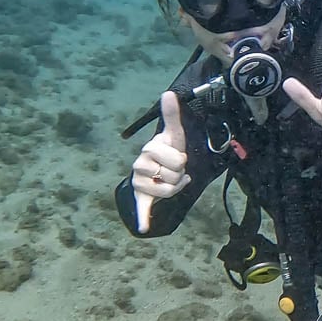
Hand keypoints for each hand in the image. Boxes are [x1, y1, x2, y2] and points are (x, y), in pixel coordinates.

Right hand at [131, 91, 190, 233]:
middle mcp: (139, 165)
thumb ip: (172, 115)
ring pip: (167, 191)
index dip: (182, 160)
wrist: (161, 167)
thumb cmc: (169, 150)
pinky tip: (145, 227)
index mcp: (149, 149)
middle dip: (179, 174)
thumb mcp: (174, 134)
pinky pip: (142, 208)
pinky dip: (144, 217)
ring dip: (175, 188)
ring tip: (171, 180)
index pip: (177, 160)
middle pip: (173, 176)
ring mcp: (139, 182)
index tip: (177, 156)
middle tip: (174, 169)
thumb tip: (168, 92)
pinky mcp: (141, 197)